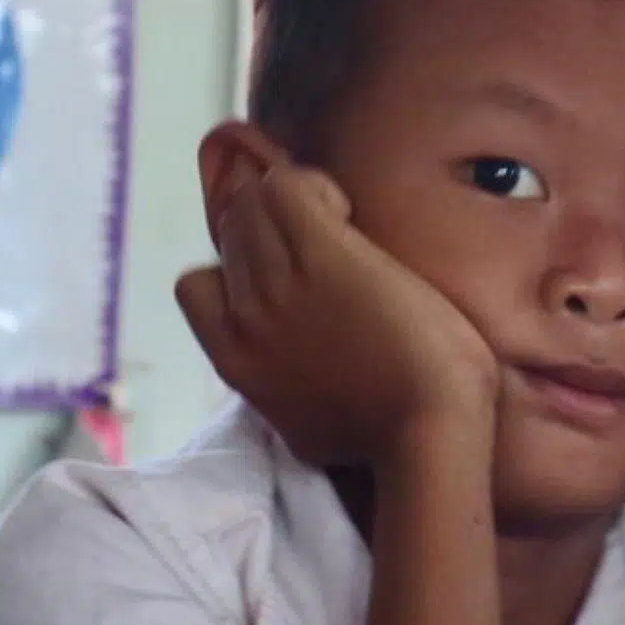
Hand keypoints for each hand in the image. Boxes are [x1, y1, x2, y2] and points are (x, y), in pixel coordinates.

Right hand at [175, 156, 498, 472]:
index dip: (238, 269)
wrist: (426, 431)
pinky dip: (313, 187)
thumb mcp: (304, 428)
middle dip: (273, 225)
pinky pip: (288, 188)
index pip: (198, 286)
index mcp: (235, 360)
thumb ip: (281, 391)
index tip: (285, 274)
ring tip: (341, 222)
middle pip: (231, 232)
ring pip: (254, 203)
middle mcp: (245, 316)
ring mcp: (279, 284)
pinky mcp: (323, 257)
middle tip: (326, 238)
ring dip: (297, 200)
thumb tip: (285, 381)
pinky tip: (347, 213)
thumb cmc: (386, 438)